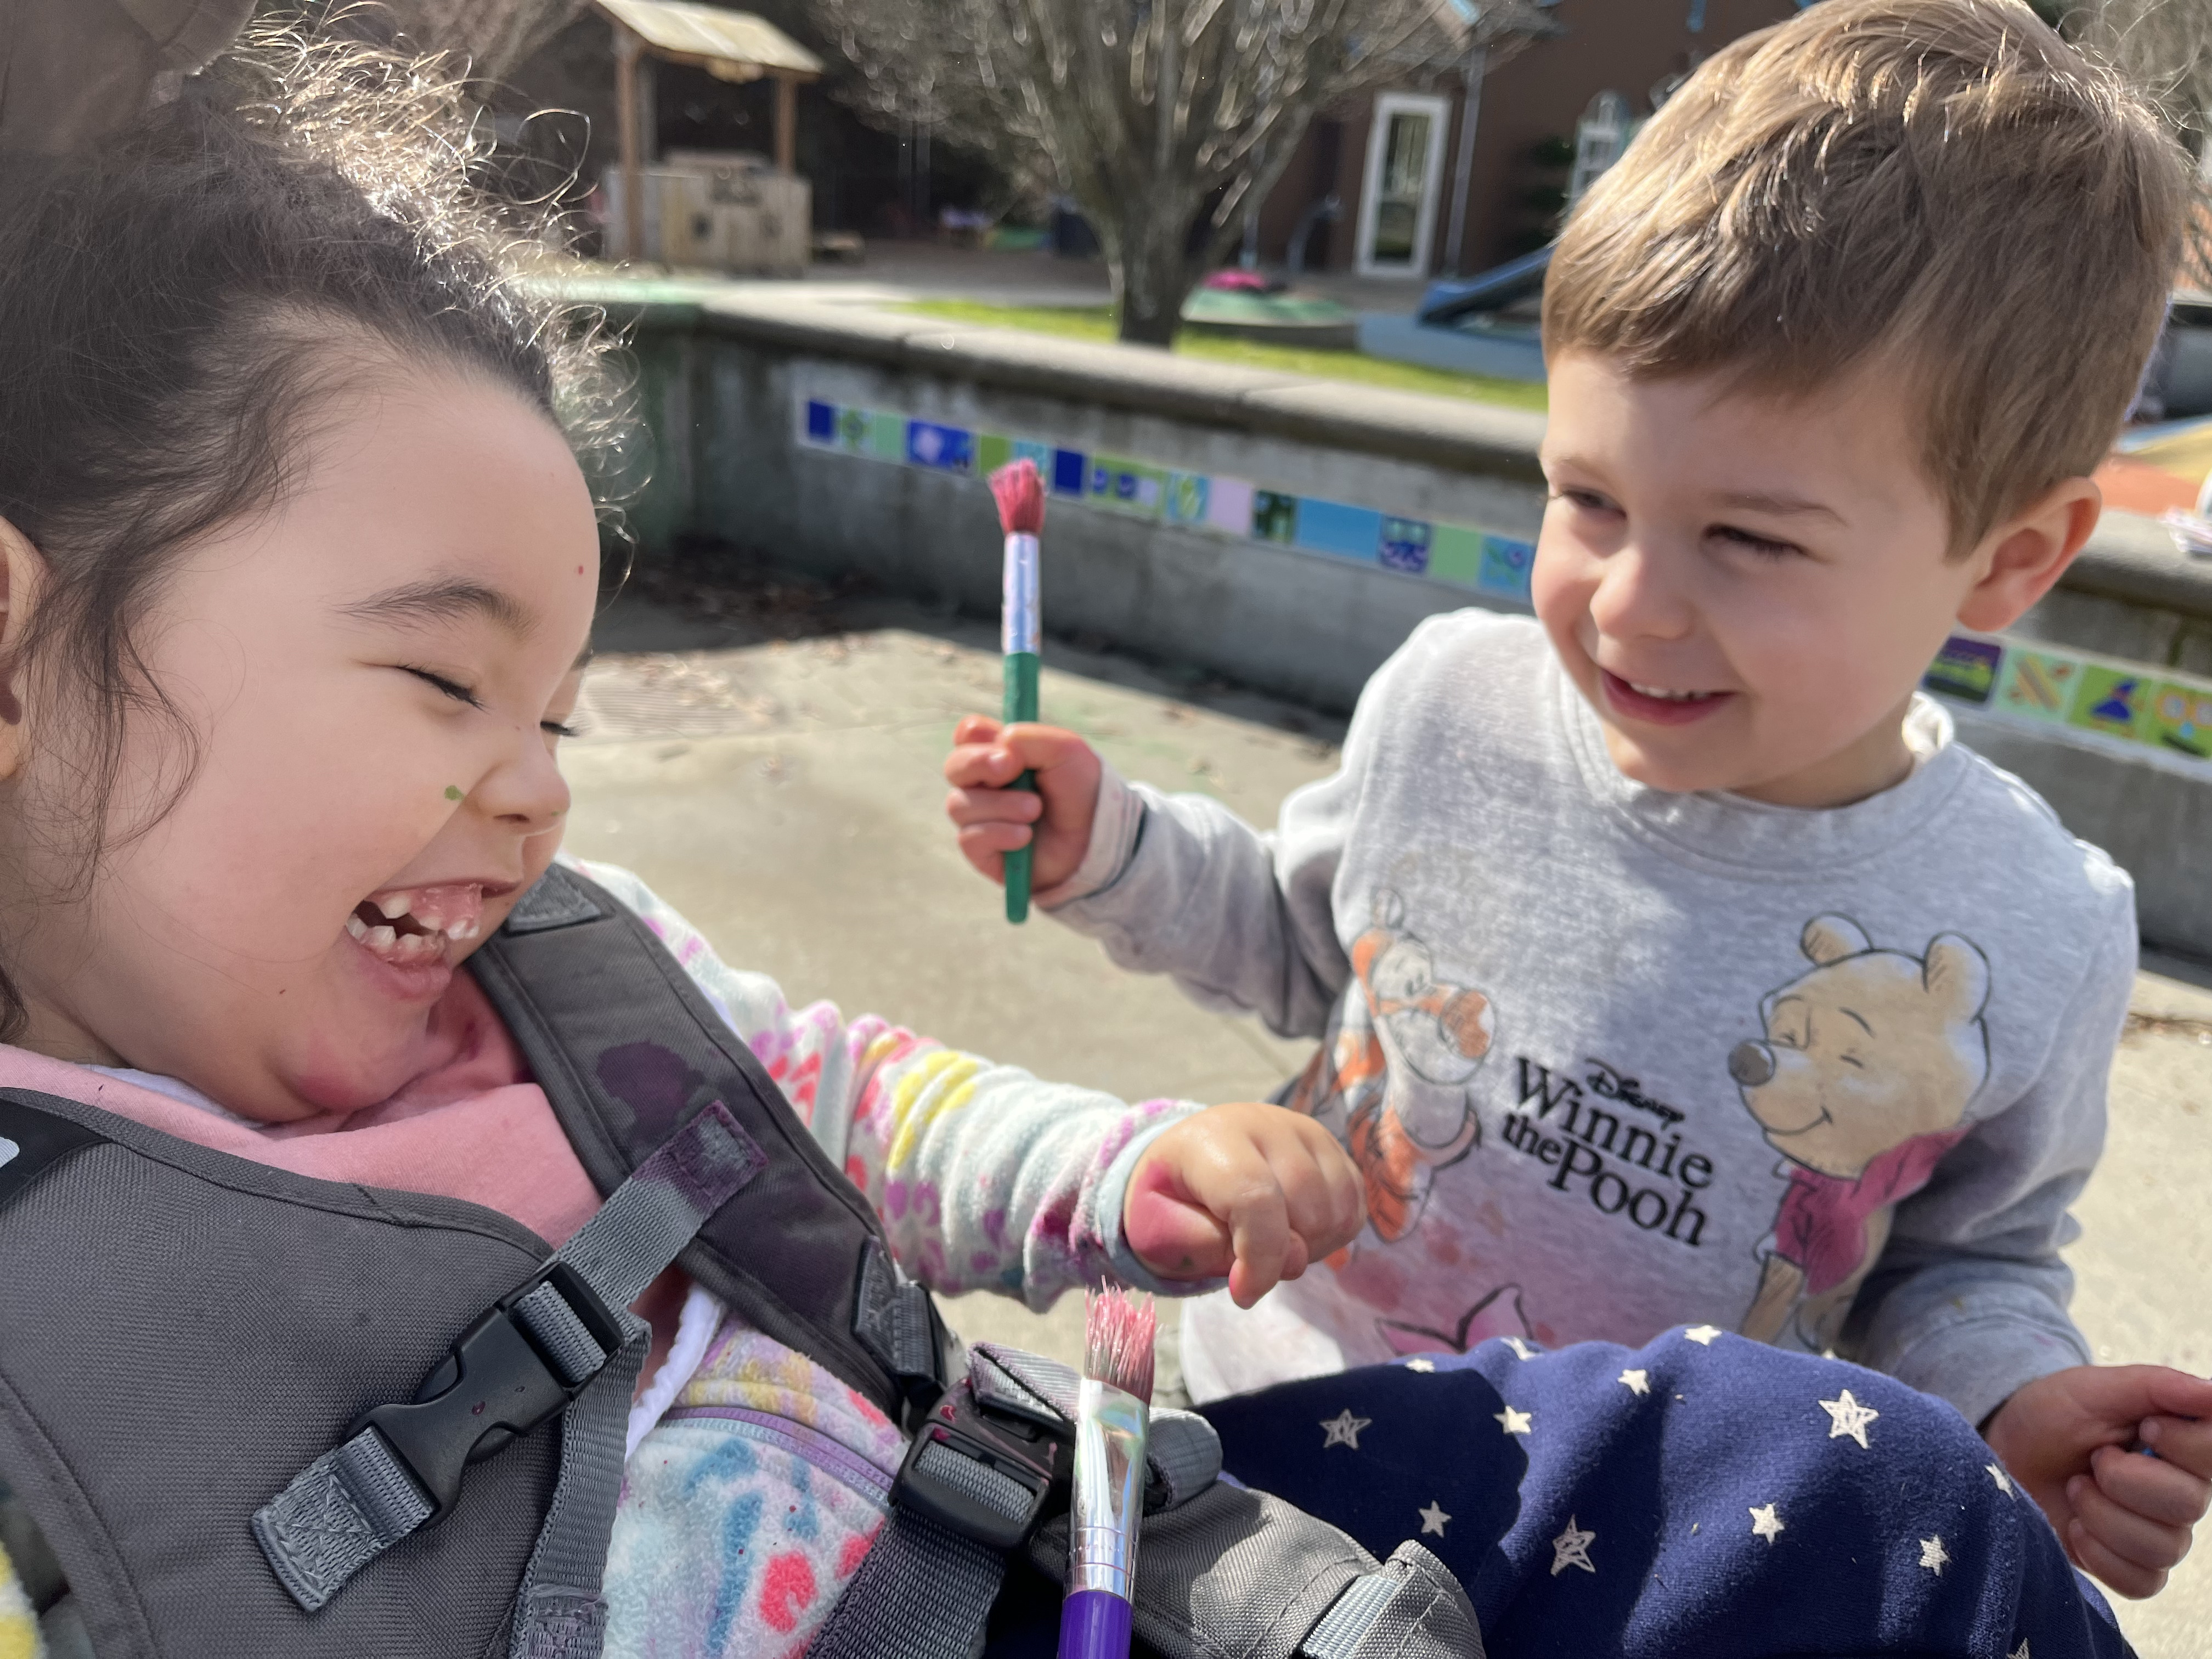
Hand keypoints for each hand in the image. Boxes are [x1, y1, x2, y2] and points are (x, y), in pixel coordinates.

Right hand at [943, 716, 1101, 893]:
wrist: (1096, 839)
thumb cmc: (1081, 790)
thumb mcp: (1065, 750)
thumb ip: (1027, 738)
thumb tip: (998, 752)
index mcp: (1001, 752)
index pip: (967, 734)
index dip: (975, 735)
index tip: (1004, 744)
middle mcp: (984, 783)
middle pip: (954, 767)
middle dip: (978, 764)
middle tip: (1010, 768)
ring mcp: (979, 817)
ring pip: (960, 805)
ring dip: (1001, 804)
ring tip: (1035, 810)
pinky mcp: (980, 851)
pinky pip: (969, 838)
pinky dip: (999, 833)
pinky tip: (1025, 837)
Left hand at [1122, 1102, 1365, 1309]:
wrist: (1184, 1167)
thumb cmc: (1170, 1204)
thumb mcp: (1162, 1232)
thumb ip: (1211, 1247)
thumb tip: (1291, 1260)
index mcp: (1212, 1138)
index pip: (1255, 1198)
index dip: (1259, 1259)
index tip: (1242, 1293)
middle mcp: (1267, 1123)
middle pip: (1305, 1209)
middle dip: (1283, 1255)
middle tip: (1248, 1259)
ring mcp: (1306, 1131)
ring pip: (1336, 1210)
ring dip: (1309, 1247)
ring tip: (1271, 1242)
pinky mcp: (1332, 1148)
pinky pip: (1354, 1208)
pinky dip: (1332, 1237)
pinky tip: (1296, 1232)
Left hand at [1984, 1364, 2211, 1596]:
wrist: (2007, 1454)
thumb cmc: (2052, 1416)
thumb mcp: (2094, 1389)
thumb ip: (2158, 1387)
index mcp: (2181, 1446)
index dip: (2178, 1443)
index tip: (2142, 1428)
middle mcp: (2181, 1494)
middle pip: (2187, 1505)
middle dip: (2122, 1478)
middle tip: (2093, 1459)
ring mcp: (2159, 1534)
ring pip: (2161, 1547)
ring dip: (2101, 1512)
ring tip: (2076, 1487)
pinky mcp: (2132, 1568)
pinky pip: (2140, 1581)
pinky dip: (2098, 1553)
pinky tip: (2076, 1527)